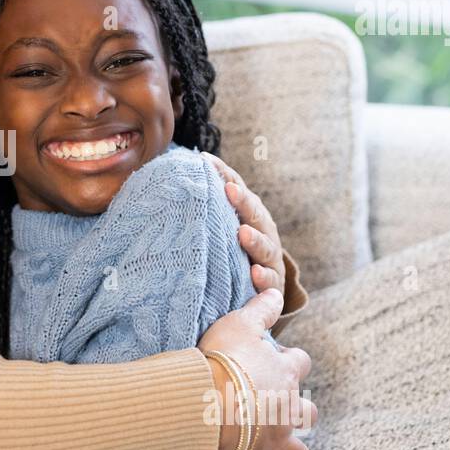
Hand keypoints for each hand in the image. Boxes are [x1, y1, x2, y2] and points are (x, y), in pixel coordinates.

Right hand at [198, 288, 317, 449]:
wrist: (208, 402)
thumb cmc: (223, 359)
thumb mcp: (240, 322)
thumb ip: (260, 305)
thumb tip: (273, 286)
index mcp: (284, 374)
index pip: (298, 362)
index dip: (290, 360)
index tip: (278, 358)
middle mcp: (285, 409)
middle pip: (307, 411)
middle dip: (301, 410)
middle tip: (285, 406)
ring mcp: (270, 441)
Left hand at [200, 151, 285, 294]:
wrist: (259, 287)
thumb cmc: (233, 251)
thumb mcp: (221, 227)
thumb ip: (207, 206)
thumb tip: (177, 175)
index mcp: (250, 214)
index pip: (238, 189)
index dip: (224, 175)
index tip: (206, 162)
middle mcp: (264, 232)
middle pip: (255, 214)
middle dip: (243, 202)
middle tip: (230, 190)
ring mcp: (270, 258)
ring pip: (265, 247)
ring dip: (255, 239)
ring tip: (243, 233)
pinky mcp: (273, 284)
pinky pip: (270, 281)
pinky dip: (263, 277)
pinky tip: (254, 273)